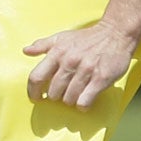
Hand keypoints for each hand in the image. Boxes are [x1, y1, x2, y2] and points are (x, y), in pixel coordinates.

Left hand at [24, 21, 140, 108]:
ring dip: (70, 101)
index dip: (33, 91)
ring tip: (75, 95)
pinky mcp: (100, 79)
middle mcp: (69, 61)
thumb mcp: (62, 37)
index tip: (36, 97)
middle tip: (62, 93)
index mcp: (57, 52)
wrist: (115, 34)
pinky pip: (84, 101)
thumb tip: (26, 51)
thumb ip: (42, 45)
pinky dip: (82, 106)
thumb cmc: (87, 38)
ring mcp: (85, 71)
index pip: (36, 77)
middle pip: (53, 92)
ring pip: (69, 99)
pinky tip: (84, 101)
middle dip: (56, 96)